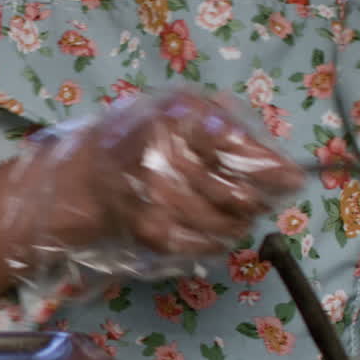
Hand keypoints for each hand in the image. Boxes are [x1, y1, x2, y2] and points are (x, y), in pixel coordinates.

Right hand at [2, 89, 304, 265]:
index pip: (239, 145)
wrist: (67, 183)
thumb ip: (224, 134)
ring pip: (220, 221)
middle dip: (253, 204)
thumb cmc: (129, 147)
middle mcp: (162, 149)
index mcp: (174, 115)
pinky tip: (207, 237)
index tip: (292, 180)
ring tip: (231, 222)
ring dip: (234, 227)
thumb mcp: (173, 120)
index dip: (272, 168)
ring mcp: (151, 191)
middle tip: (255, 206)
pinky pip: (196, 243)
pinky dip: (209, 244)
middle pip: (236, 190)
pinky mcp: (144, 226)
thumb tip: (288, 173)